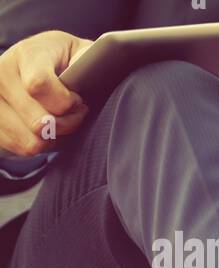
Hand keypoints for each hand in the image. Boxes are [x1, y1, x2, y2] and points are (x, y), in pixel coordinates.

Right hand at [0, 30, 92, 156]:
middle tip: (74, 113)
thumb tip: (93, 72)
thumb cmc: (66, 61)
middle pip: (38, 122)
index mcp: (26, 54)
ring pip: (30, 141)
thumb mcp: (82, 52)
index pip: (38, 85)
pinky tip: (46, 129)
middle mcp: (1, 73)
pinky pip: (21, 148)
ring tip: (60, 121)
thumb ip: (89, 59)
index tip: (78, 100)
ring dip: (53, 138)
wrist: (33, 65)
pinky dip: (40, 145)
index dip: (66, 102)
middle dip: (66, 124)